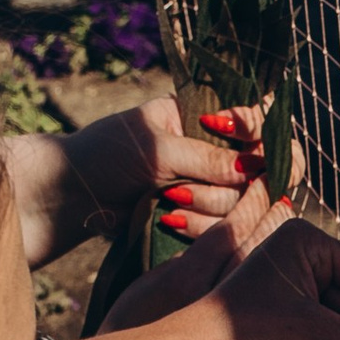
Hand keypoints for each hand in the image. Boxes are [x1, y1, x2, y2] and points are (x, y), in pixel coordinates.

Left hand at [63, 94, 263, 236]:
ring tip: (170, 199)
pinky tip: (173, 219)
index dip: (256, 128)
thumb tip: (256, 168)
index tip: (230, 130)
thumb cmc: (108, 155)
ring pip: (246, 200)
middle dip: (235, 179)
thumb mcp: (158, 150)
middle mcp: (218, 148)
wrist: (75, 196)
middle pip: (264, 165)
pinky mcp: (206, 215)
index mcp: (205, 113)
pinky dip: (203, 225)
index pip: (258, 117)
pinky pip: (227, 226)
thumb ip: (206, 158)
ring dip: (209, 203)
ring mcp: (214, 184)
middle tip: (196, 183)